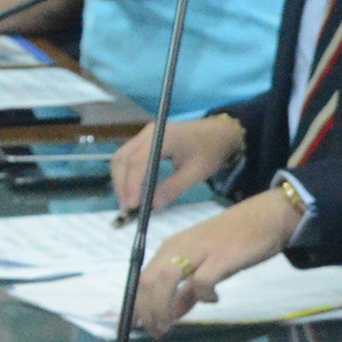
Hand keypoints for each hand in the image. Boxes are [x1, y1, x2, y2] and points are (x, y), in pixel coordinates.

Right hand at [110, 115, 243, 217]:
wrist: (220, 133)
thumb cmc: (211, 151)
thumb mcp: (196, 173)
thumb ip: (173, 189)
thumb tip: (152, 206)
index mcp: (164, 138)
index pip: (138, 161)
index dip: (132, 184)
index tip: (132, 205)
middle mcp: (149, 134)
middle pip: (123, 158)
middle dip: (122, 185)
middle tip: (127, 208)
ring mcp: (145, 135)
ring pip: (121, 158)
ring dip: (121, 180)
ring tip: (128, 202)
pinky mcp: (145, 140)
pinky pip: (128, 157)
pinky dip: (126, 175)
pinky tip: (132, 191)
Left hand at [131, 190, 300, 334]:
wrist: (266, 216)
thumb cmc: (234, 240)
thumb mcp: (203, 264)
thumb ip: (187, 291)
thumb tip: (172, 315)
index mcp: (170, 247)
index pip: (141, 278)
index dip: (135, 305)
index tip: (131, 327)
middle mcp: (178, 247)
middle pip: (147, 282)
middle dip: (146, 312)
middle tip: (155, 332)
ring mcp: (198, 251)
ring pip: (164, 282)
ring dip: (161, 309)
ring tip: (167, 327)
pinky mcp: (220, 258)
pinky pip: (202, 282)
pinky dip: (203, 296)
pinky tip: (214, 299)